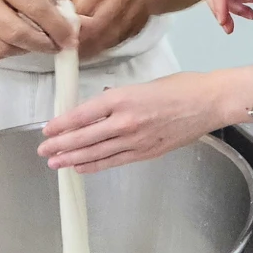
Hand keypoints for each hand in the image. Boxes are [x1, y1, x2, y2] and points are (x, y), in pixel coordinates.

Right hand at [0, 0, 75, 59]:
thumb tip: (64, 24)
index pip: (36, 8)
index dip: (57, 27)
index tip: (70, 39)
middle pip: (18, 33)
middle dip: (42, 44)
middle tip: (54, 46)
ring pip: (3, 48)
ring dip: (24, 50)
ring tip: (31, 43)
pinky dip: (6, 53)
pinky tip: (11, 43)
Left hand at [37, 70, 246, 172]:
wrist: (210, 102)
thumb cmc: (182, 87)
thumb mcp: (144, 84)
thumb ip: (120, 96)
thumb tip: (100, 103)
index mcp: (123, 97)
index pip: (82, 114)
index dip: (62, 124)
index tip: (47, 130)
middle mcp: (125, 121)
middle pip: (84, 137)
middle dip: (61, 145)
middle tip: (43, 151)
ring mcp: (136, 139)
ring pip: (96, 153)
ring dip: (73, 159)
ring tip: (55, 163)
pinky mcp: (147, 152)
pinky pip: (115, 161)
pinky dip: (95, 165)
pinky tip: (81, 167)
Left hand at [66, 0, 152, 59]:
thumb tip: (59, 17)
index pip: (88, 0)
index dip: (74, 18)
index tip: (61, 29)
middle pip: (101, 19)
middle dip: (82, 36)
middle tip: (67, 45)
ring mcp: (138, 6)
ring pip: (111, 33)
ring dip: (92, 46)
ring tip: (76, 52)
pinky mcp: (141, 24)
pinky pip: (119, 40)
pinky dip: (103, 48)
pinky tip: (90, 51)